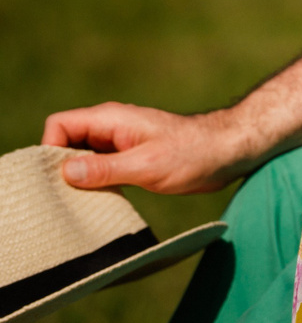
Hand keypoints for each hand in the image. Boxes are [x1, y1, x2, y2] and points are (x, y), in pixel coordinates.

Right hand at [41, 102, 249, 194]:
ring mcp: (120, 143)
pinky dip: (94, 184)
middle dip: (61, 168)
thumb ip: (105, 169)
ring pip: (81, 158)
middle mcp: (111, 128)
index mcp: (111, 119)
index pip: (59, 125)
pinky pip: (99, 169)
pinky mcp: (131, 158)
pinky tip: (100, 203)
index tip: (59, 179)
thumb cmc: (195, 153)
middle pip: (65, 143)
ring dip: (78, 179)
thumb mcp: (147, 165)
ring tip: (82, 203)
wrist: (230, 151)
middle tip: (67, 197)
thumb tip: (65, 172)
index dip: (51, 150)